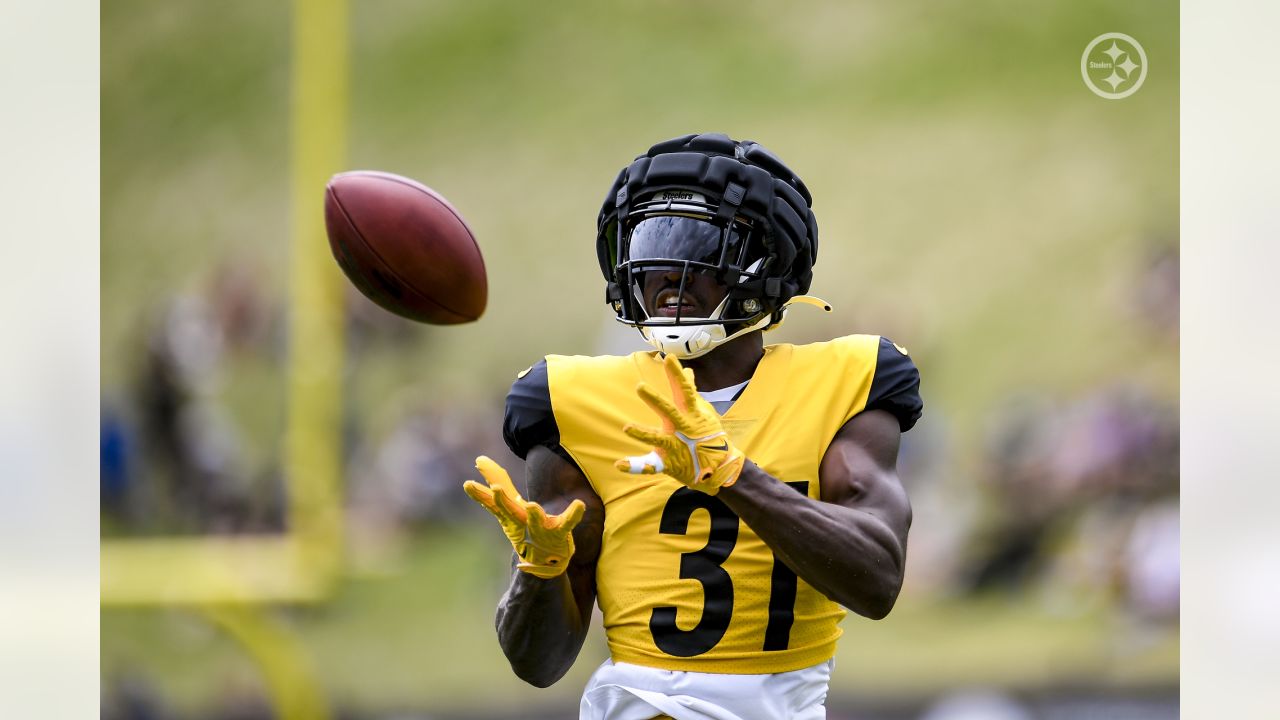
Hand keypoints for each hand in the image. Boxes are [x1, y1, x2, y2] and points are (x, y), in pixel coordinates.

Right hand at [463, 455, 585, 578]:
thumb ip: (497, 481)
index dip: (481, 494)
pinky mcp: (559, 532)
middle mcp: (522, 522)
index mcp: (510, 515)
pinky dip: (573, 514)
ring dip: (534, 514)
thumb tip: (480, 459)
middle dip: (502, 501)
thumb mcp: (509, 505)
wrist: (544, 561)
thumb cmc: (526, 528)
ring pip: (536, 520)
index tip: (468, 485)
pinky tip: (580, 505)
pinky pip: (567, 522)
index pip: (493, 503)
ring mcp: (540, 529)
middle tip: (495, 489)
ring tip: (532, 506)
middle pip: (510, 511)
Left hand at [615, 354, 744, 493]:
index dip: (677, 374)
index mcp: (690, 414)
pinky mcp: (669, 463)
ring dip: (643, 434)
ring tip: (626, 427)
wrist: (720, 466)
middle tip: (640, 387)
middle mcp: (683, 428)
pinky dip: (635, 466)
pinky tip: (619, 464)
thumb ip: (691, 391)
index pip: (684, 390)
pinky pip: (651, 465)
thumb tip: (689, 371)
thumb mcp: (702, 411)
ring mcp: (676, 446)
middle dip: (655, 400)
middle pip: (669, 411)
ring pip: (659, 439)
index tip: (669, 358)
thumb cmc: (708, 434)